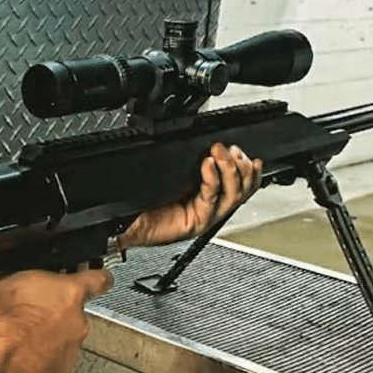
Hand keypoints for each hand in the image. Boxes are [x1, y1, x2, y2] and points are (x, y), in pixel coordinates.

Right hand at [0, 269, 112, 372]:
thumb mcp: (6, 282)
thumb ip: (30, 280)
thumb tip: (27, 280)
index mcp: (69, 293)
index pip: (98, 279)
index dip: (95, 277)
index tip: (96, 277)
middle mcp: (77, 322)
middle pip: (74, 313)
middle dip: (56, 313)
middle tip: (29, 315)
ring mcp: (71, 350)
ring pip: (65, 339)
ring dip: (48, 338)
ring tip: (18, 339)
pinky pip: (55, 362)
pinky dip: (42, 360)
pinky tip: (20, 356)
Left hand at [119, 143, 261, 248]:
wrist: (125, 223)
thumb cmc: (142, 204)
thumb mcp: (170, 178)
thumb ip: (190, 166)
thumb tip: (208, 148)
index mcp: (206, 198)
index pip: (238, 185)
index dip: (248, 170)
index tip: (242, 151)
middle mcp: (209, 209)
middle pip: (241, 190)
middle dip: (240, 166)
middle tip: (232, 150)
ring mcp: (203, 217)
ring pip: (232, 195)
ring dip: (229, 171)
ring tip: (220, 153)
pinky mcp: (194, 223)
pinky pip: (210, 199)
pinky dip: (212, 180)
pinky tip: (207, 166)